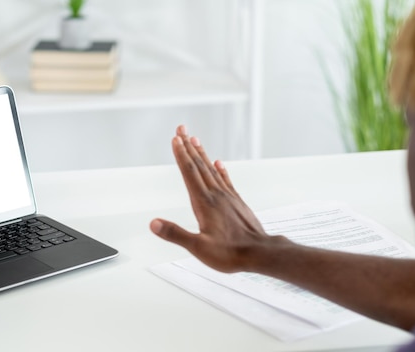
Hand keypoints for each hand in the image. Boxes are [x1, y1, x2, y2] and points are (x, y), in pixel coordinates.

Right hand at [150, 125, 272, 272]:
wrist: (259, 254)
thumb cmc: (231, 253)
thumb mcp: (198, 247)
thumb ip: (175, 234)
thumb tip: (154, 223)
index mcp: (204, 203)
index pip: (190, 173)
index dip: (181, 155)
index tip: (175, 139)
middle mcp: (216, 195)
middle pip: (199, 165)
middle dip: (188, 146)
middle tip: (181, 130)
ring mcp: (228, 197)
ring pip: (211, 169)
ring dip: (201, 153)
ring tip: (195, 139)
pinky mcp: (236, 202)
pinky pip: (226, 180)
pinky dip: (220, 169)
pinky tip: (218, 163)